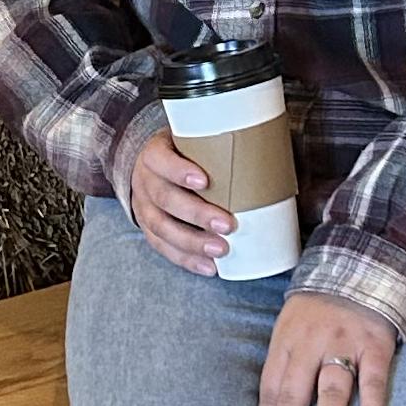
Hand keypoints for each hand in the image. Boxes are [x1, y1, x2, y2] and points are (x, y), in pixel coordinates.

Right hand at [130, 131, 232, 273]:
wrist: (149, 166)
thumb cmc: (181, 151)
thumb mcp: (188, 139)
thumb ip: (213, 143)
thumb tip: (262, 144)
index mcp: (153, 154)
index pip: (162, 161)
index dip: (180, 172)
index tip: (206, 182)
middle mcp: (144, 181)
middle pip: (166, 198)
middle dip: (197, 214)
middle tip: (228, 224)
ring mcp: (143, 208)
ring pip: (162, 228)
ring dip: (193, 243)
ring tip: (221, 250)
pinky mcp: (147, 229)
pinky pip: (163, 247)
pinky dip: (187, 259)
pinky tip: (209, 266)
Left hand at [256, 292, 395, 405]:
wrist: (359, 261)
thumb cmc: (318, 308)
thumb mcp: (292, 326)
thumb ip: (286, 365)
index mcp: (286, 339)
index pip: (271, 388)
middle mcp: (311, 342)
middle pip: (294, 392)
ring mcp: (344, 342)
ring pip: (332, 388)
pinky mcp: (374, 343)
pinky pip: (373, 379)